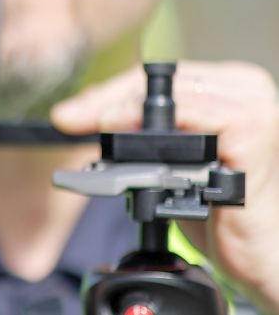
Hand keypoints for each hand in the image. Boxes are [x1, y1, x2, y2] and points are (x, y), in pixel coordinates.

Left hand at [51, 60, 278, 310]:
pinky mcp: (252, 130)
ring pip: (172, 94)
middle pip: (159, 81)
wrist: (256, 250)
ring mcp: (253, 106)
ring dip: (127, 110)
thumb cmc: (217, 204)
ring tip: (96, 125)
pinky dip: (159, 126)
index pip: (156, 75)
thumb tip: (80, 113)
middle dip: (107, 100)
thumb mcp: (168, 157)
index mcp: (227, 85)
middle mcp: (245, 88)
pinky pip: (195, 115)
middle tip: (69, 119)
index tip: (69, 113)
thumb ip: (136, 129)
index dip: (108, 92)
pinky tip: (130, 137)